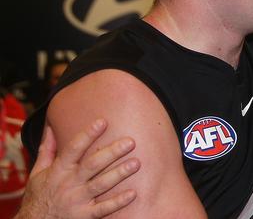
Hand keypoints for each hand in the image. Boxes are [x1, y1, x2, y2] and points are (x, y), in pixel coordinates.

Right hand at [15, 119, 139, 218]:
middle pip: (92, 165)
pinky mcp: (84, 216)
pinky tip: (133, 193)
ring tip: (136, 163)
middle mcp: (69, 183)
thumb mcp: (38, 171)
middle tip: (130, 142)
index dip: (88, 135)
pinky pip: (103, 209)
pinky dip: (118, 202)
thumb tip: (51, 126)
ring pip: (101, 185)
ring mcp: (77, 200)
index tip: (103, 122)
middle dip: (112, 153)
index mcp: (59, 170)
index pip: (74, 149)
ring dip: (119, 174)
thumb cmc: (39, 195)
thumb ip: (47, 149)